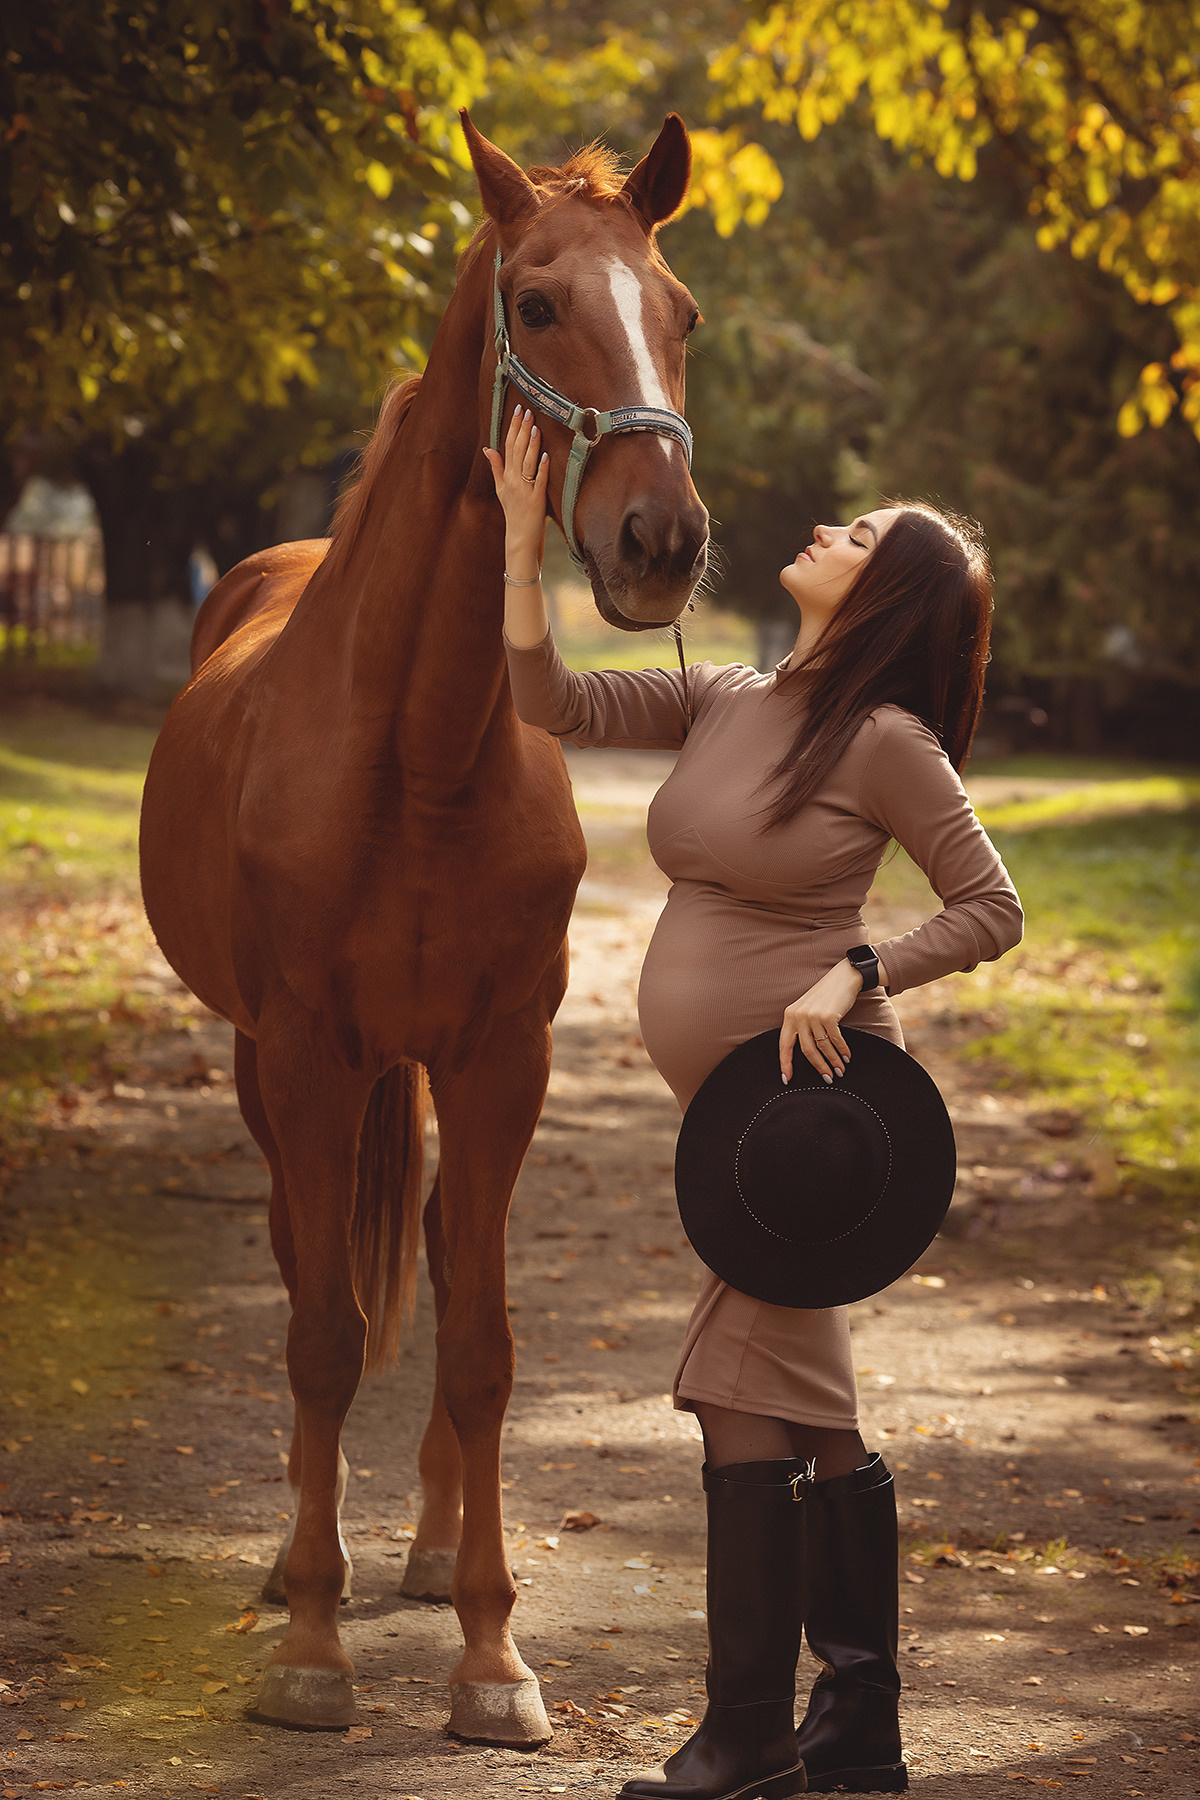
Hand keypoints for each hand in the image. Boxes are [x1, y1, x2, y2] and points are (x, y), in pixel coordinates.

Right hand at [482, 404, 548, 564]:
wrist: (520, 538)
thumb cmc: (514, 513)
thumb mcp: (501, 489)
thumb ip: (496, 468)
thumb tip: (488, 449)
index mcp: (505, 476)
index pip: (507, 445)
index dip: (512, 427)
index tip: (517, 410)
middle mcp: (513, 481)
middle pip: (516, 450)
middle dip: (521, 429)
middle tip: (527, 410)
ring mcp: (525, 490)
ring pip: (527, 463)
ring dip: (531, 445)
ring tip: (534, 427)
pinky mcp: (537, 500)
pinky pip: (540, 482)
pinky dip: (543, 468)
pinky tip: (547, 455)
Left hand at [779, 959, 863, 1084]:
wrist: (843, 977)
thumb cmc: (826, 996)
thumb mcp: (807, 1009)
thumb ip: (802, 1026)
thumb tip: (807, 1052)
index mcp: (790, 1015)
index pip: (784, 1044)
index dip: (785, 1063)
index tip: (786, 1079)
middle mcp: (799, 1016)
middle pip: (806, 1050)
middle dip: (818, 1067)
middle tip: (827, 1078)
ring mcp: (813, 1016)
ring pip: (822, 1047)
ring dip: (833, 1061)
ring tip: (840, 1070)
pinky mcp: (829, 1016)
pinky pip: (835, 1040)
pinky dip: (842, 1050)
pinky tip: (846, 1056)